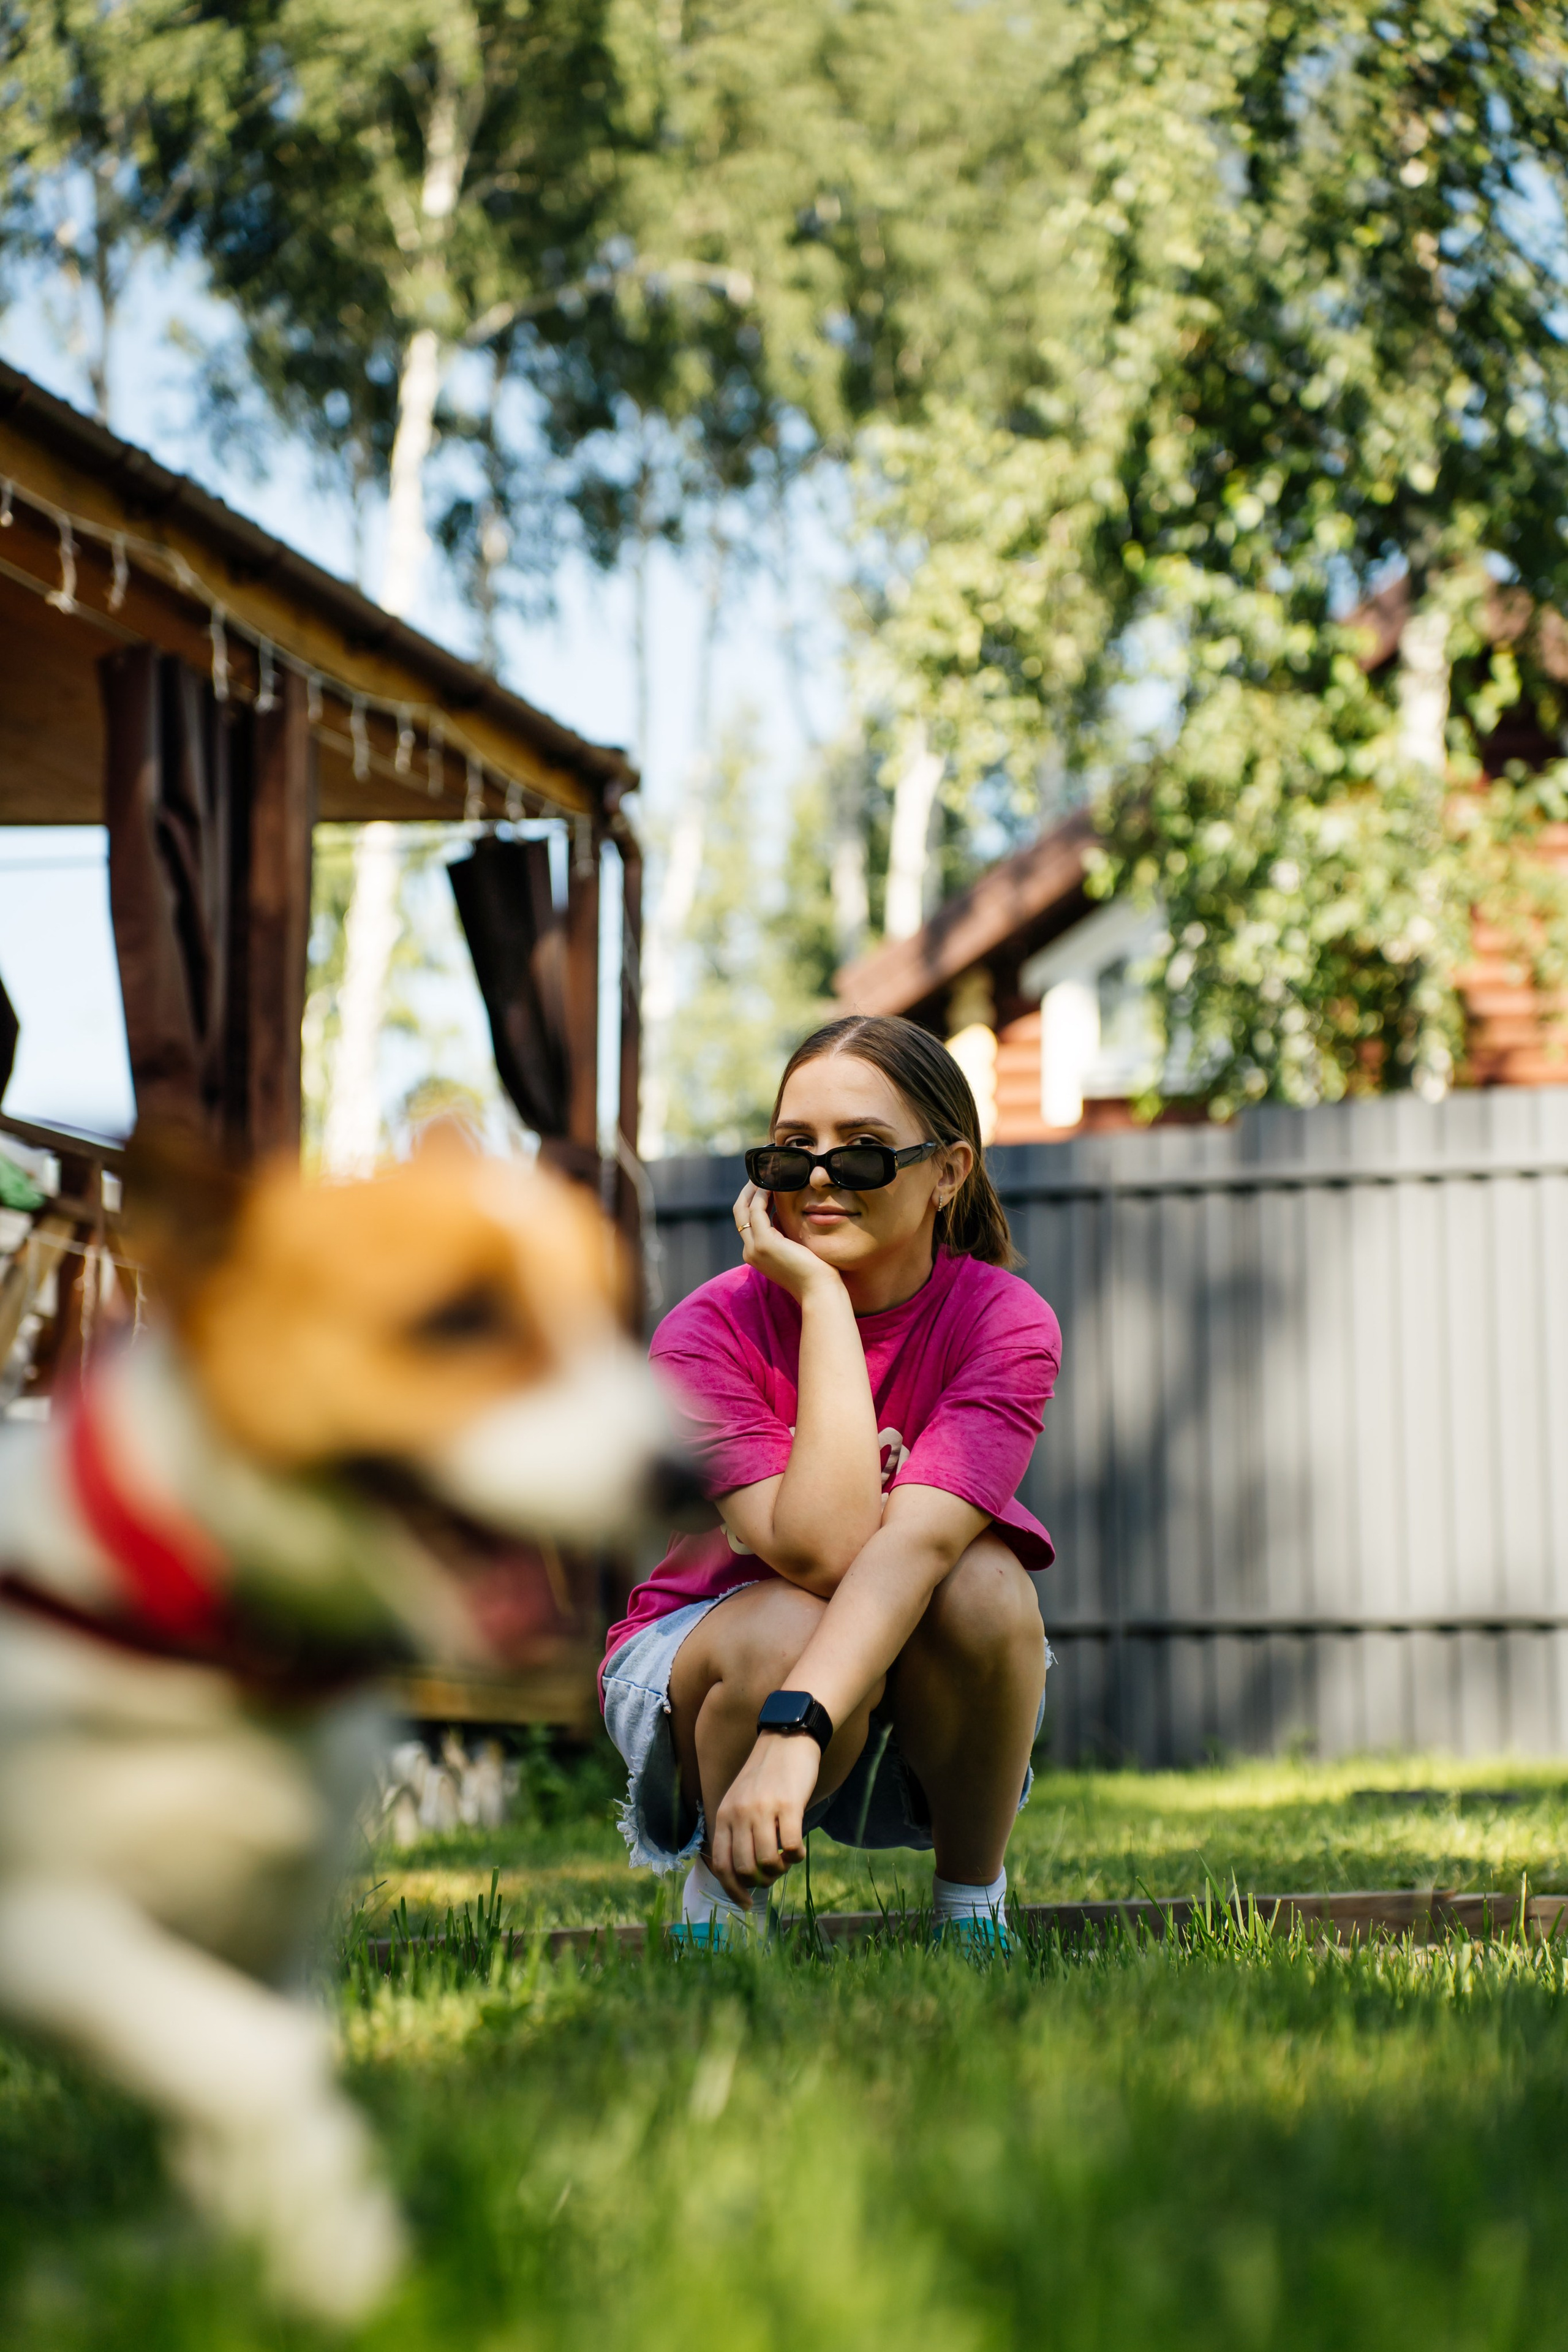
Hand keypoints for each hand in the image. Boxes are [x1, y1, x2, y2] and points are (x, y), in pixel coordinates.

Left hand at [709, 1732, 821, 1906]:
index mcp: (724, 1814)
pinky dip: (797, 1858)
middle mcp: (739, 1814)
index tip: (746, 1902)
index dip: (732, 1890)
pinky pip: (792, 1848)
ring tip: (786, 1862)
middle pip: (744, 1868)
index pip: (720, 1865)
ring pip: (767, 1862)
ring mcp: (764, 1810)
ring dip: (779, 1872)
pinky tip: (799, 1851)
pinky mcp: (789, 1805)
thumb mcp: (739, 1799)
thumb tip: (744, 1872)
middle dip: (760, 1882)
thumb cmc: (766, 1774)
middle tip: (773, 1876)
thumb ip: (736, 1830)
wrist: (787, 1738)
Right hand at [732, 1181, 840, 1303]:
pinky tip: (772, 1184)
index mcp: (756, 1253)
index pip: (747, 1221)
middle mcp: (750, 1251)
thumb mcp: (793, 1247)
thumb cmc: (814, 1271)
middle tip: (760, 1173)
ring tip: (765, 1173)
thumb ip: (783, 1231)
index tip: (764, 1183)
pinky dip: (762, 1195)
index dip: (752, 1200)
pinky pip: (757, 1211)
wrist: (819, 1290)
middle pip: (739, 1213)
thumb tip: (779, 1212)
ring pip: (744, 1209)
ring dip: (753, 1189)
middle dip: (748, 1191)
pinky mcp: (764, 1244)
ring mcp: (754, 1248)